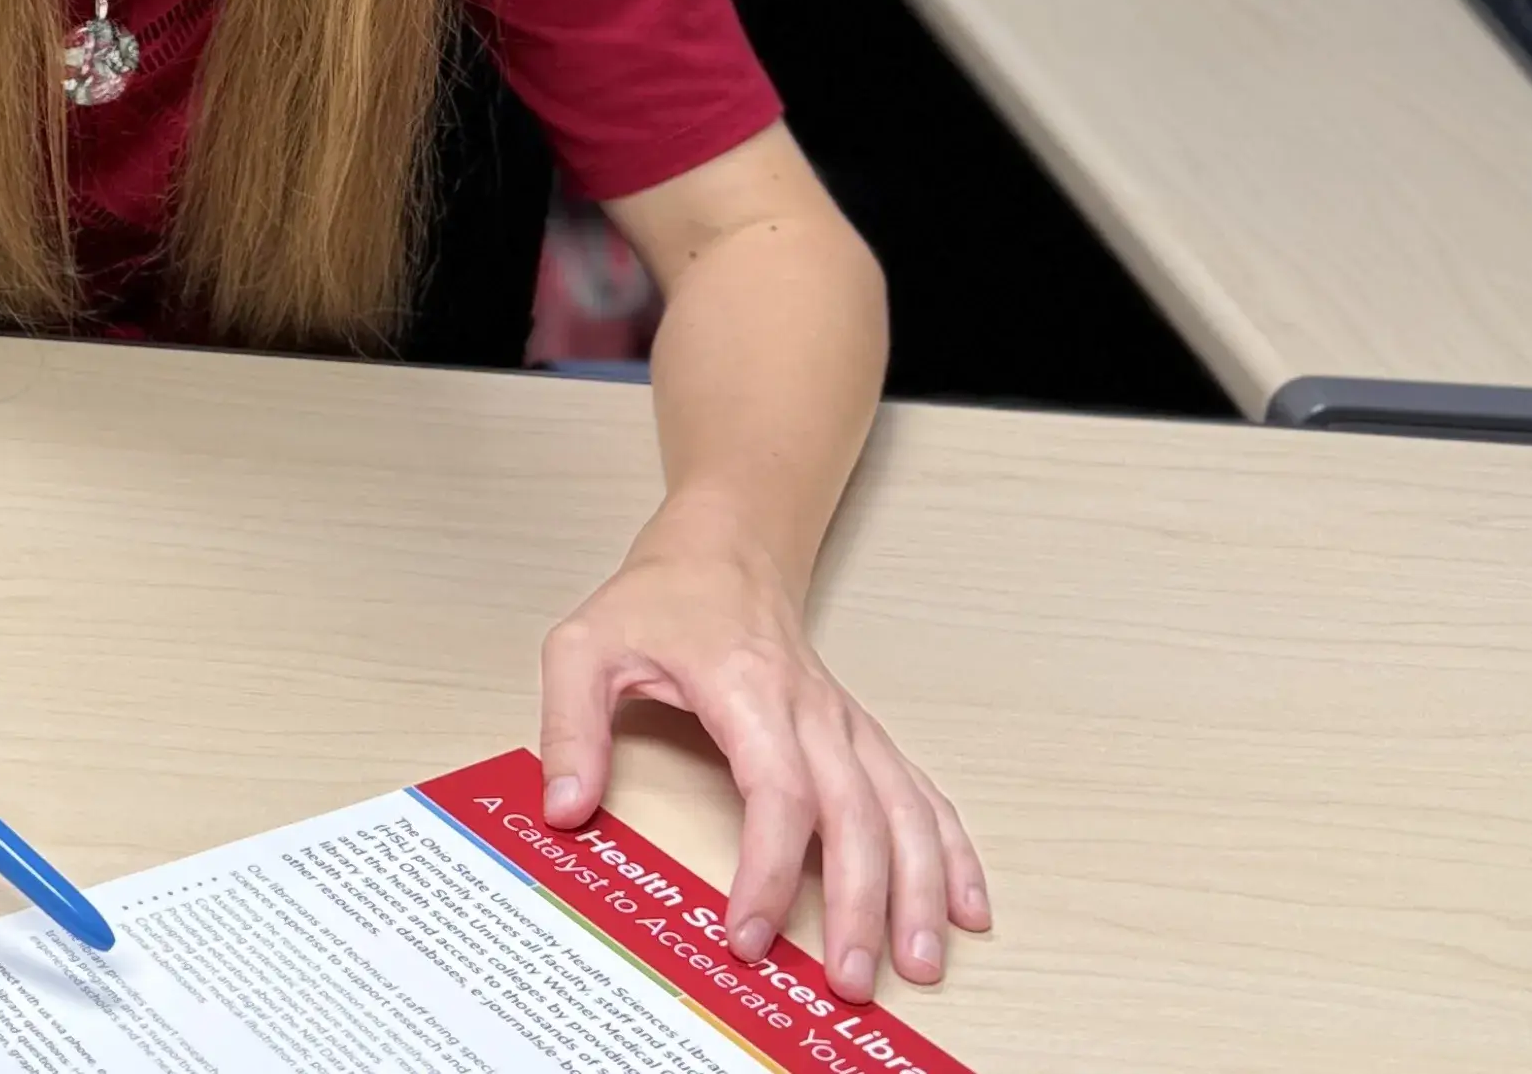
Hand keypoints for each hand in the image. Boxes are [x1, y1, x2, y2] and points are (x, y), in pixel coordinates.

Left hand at [536, 517, 986, 1000]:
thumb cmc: (659, 601)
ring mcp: (845, 724)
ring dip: (921, 889)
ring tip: (921, 964)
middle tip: (848, 981)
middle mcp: (813, 711)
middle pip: (856, 816)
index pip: (777, 793)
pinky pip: (920, 794)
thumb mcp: (583, 647)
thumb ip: (570, 727)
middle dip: (862, 904)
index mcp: (748, 689)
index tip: (749, 933)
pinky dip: (952, 851)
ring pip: (904, 811)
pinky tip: (966, 904)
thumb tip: (565, 806)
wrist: (722, 549)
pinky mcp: (861, 736)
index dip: (769, 870)